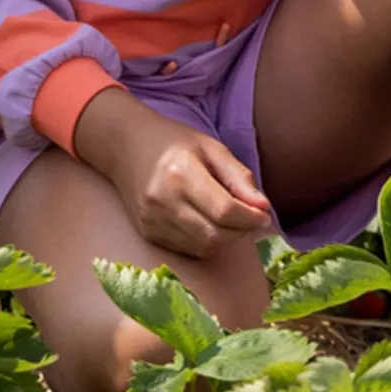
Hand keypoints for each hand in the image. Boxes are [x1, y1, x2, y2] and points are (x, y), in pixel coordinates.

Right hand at [76, 92, 272, 257]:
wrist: (125, 147)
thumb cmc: (173, 142)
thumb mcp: (210, 147)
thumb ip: (238, 177)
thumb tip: (263, 207)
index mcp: (181, 173)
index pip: (224, 210)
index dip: (250, 218)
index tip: (265, 215)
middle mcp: (163, 201)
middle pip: (215, 234)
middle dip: (241, 232)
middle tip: (252, 219)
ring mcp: (152, 220)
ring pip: (202, 247)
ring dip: (226, 239)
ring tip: (233, 221)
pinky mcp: (147, 233)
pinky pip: (187, 249)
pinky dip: (206, 243)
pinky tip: (210, 225)